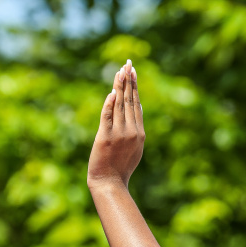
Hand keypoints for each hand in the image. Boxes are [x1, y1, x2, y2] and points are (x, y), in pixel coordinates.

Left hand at [87, 61, 144, 189]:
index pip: (136, 104)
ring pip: (119, 105)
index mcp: (140, 133)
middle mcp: (132, 131)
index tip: (132, 71)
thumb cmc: (120, 167)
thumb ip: (135, 127)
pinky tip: (111, 92)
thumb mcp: (134, 148)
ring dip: (119, 86)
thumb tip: (136, 106)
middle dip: (128, 81)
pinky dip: (109, 104)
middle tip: (127, 63)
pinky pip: (107, 117)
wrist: (110, 183)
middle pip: (129, 100)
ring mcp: (119, 134)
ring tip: (119, 71)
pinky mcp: (105, 138)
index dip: (134, 86)